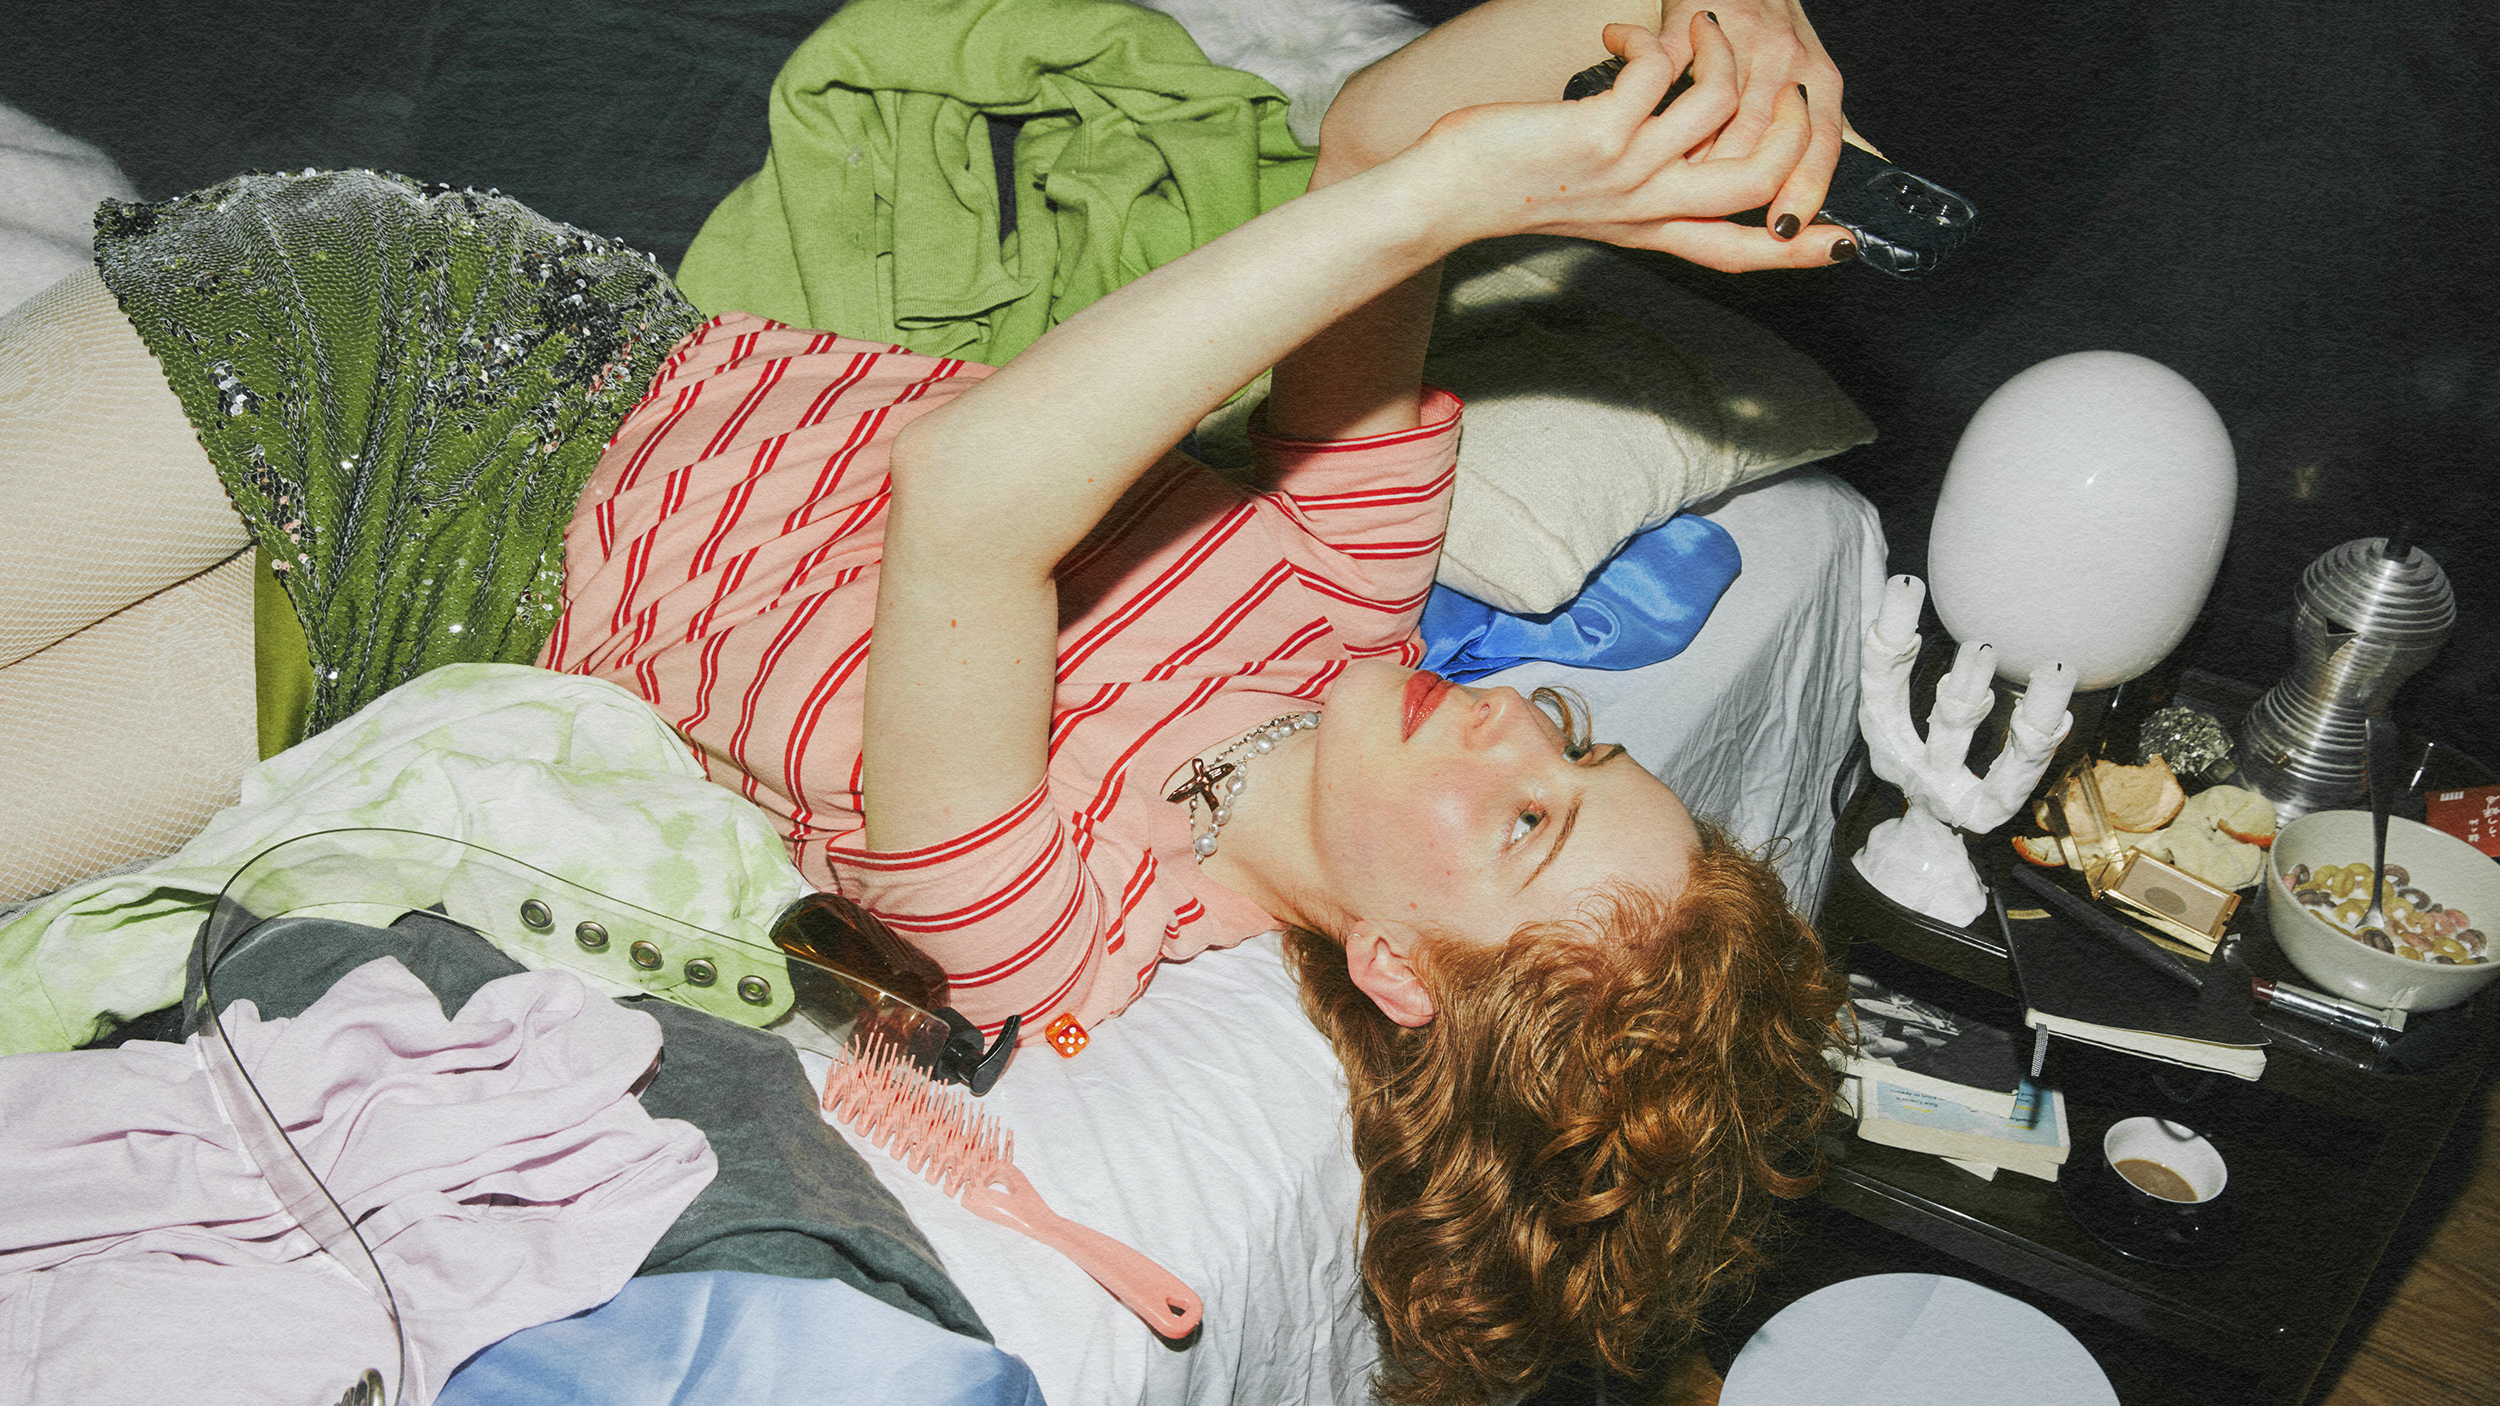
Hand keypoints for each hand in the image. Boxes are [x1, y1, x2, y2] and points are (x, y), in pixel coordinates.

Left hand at [1416, 19, 1852, 270]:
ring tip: (1706, 30)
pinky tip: (1628, 39)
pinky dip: (1656, 45)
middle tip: (1789, 85)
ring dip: (1723, 58)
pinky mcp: (1598, 135)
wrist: (1448, 194)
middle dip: (1790, 127)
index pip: (1742, 253)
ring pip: (1721, 115)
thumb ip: (1652, 197)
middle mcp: (1649, 209)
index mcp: (1655, 231)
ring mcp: (1626, 173)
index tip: (1847, 242)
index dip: (1801, 251)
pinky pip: (1660, 78)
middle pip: (1758, 182)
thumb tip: (1694, 180)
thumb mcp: (1600, 206)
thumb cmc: (1518, 188)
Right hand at [1651, 0, 1870, 240]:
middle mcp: (1786, 59)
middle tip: (1707, 210)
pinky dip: (1655, 98)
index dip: (1806, 187)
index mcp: (1819, 80)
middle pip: (1762, 136)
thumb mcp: (1816, 79)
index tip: (1785, 226)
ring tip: (1672, 177)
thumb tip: (1876, 174)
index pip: (1822, 141)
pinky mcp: (1694, 22)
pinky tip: (1648, 121)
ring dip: (1693, 153)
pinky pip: (1674, 70)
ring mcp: (1741, 37)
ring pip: (1718, 113)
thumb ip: (1838, 132)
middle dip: (1733, 181)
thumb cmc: (1773, 35)